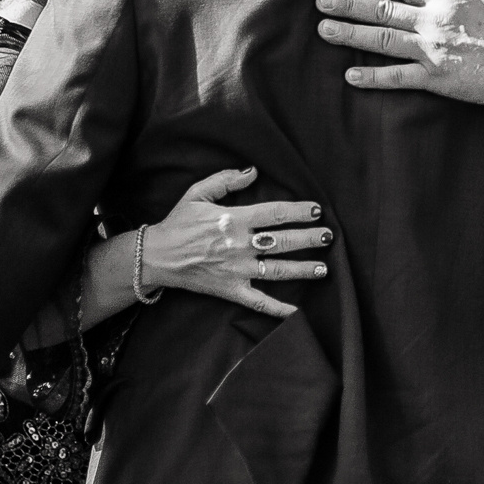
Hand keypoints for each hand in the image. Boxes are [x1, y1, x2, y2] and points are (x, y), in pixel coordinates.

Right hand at [141, 167, 330, 317]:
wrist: (155, 256)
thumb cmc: (177, 223)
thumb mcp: (197, 193)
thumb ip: (226, 180)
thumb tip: (253, 171)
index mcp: (234, 219)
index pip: (275, 213)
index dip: (299, 211)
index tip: (317, 210)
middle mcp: (240, 245)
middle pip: (283, 241)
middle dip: (309, 239)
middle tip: (328, 236)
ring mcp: (238, 270)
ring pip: (278, 269)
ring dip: (303, 269)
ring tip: (324, 268)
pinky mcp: (231, 290)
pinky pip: (259, 301)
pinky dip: (279, 309)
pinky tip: (298, 313)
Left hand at [316, 0, 483, 105]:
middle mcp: (432, 22)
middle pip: (382, 9)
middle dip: (349, 4)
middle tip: (321, 2)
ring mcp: (430, 50)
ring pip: (381, 40)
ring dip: (350, 34)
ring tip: (323, 30)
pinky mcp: (434, 78)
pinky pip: (398, 77)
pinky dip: (373, 77)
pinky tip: (350, 75)